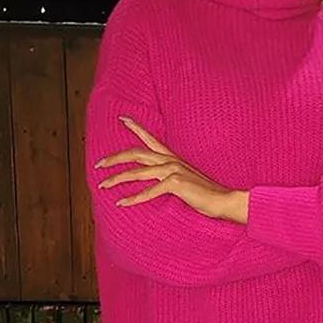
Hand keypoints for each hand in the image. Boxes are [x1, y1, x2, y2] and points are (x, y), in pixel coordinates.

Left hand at [94, 116, 235, 219]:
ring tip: (102, 185)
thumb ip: (169, 178)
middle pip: (135, 153)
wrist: (225, 200)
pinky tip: (121, 203)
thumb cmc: (206, 194)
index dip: (136, 127)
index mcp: (172, 158)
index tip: (122, 119)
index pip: (150, 138)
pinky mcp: (175, 183)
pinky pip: (148, 191)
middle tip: (98, 165)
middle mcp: (170, 160)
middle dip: (114, 158)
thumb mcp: (185, 181)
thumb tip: (156, 182)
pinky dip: (133, 198)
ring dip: (117, 179)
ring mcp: (172, 170)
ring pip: (137, 172)